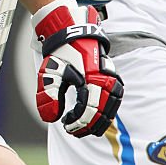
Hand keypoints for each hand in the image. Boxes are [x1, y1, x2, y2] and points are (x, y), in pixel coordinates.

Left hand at [33, 0, 122, 136]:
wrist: (72, 33)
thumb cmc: (61, 53)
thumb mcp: (50, 72)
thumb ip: (49, 95)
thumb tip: (51, 118)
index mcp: (89, 77)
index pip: (87, 109)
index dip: (77, 122)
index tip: (66, 125)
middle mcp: (103, 78)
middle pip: (101, 111)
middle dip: (88, 125)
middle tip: (74, 130)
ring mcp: (111, 76)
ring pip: (112, 106)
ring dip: (101, 120)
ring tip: (88, 128)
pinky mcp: (113, 75)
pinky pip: (116, 97)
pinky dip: (110, 109)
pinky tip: (99, 115)